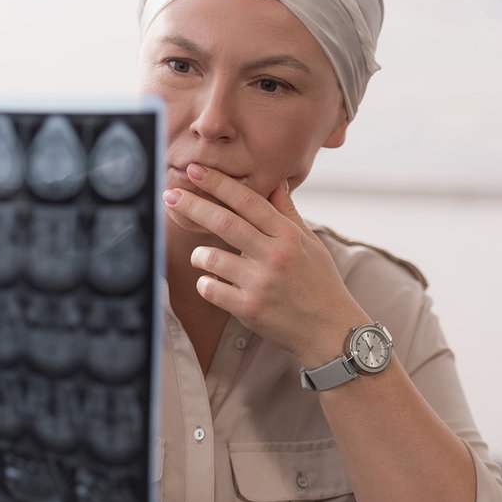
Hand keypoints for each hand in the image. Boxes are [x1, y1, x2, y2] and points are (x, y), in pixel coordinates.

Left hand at [162, 163, 369, 364]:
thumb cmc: (320, 284)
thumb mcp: (311, 243)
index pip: (248, 201)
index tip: (195, 170)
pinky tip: (212, 283)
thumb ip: (288, 213)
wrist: (331, 331)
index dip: (218, 183)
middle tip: (170, 195)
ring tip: (203, 258)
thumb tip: (277, 183)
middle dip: (193, 205)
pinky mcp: (249, 309)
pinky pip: (210, 289)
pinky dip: (205, 283)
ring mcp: (261, 283)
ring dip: (199, 255)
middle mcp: (274, 256)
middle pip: (224, 222)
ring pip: (211, 257)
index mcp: (288, 236)